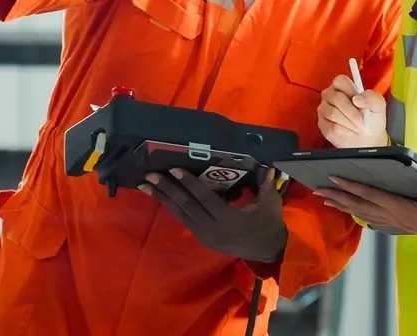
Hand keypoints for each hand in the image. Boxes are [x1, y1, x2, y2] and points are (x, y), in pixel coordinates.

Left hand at [142, 169, 287, 262]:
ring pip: (181, 215)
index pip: (205, 198)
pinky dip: (172, 208)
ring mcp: (206, 236)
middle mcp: (213, 230)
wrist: (270, 252)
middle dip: (167, 190)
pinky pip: (185, 221)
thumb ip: (266, 184)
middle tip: (150, 176)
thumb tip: (268, 165)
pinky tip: (161, 197)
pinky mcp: (203, 239)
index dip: (189, 183)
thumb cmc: (270, 224)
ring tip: (146, 185)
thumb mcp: (270, 204)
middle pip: (187, 206)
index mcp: (229, 220)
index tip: (174, 170)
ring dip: (163, 199)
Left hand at [315, 178, 416, 261]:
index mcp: (399, 208)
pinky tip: (353, 213)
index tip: (334, 179)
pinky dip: (359, 214)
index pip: (370, 195)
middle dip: (337, 196)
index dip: (352, 187)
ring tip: (326, 199)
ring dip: (343, 205)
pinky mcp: (398, 224)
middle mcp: (392, 215)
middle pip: (358, 204)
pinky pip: (372, 218)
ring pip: (362, 212)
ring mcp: (393, 221)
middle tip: (317, 190)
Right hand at [317, 74, 388, 148]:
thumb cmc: (372, 118)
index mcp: (344, 87)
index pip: (340, 81)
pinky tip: (349, 131)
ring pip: (333, 113)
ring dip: (350, 122)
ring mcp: (324, 109)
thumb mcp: (378, 105)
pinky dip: (344, 131)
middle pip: (336, 98)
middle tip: (363, 120)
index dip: (350, 91)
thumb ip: (371, 98)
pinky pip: (331, 126)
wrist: (369, 137)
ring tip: (358, 126)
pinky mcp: (323, 124)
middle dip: (352, 112)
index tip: (360, 102)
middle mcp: (331, 95)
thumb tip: (357, 99)